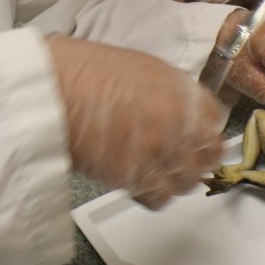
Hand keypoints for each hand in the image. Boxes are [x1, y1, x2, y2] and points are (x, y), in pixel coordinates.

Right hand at [49, 37, 223, 208]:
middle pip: (209, 155)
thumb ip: (166, 91)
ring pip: (187, 181)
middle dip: (197, 159)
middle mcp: (175, 120)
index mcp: (179, 89)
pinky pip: (157, 197)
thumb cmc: (81, 71)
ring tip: (157, 174)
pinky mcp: (133, 176)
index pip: (215, 119)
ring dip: (175, 180)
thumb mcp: (138, 67)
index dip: (205, 131)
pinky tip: (140, 184)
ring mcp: (156, 150)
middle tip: (181, 161)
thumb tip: (179, 110)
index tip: (198, 138)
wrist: (49, 88)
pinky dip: (151, 195)